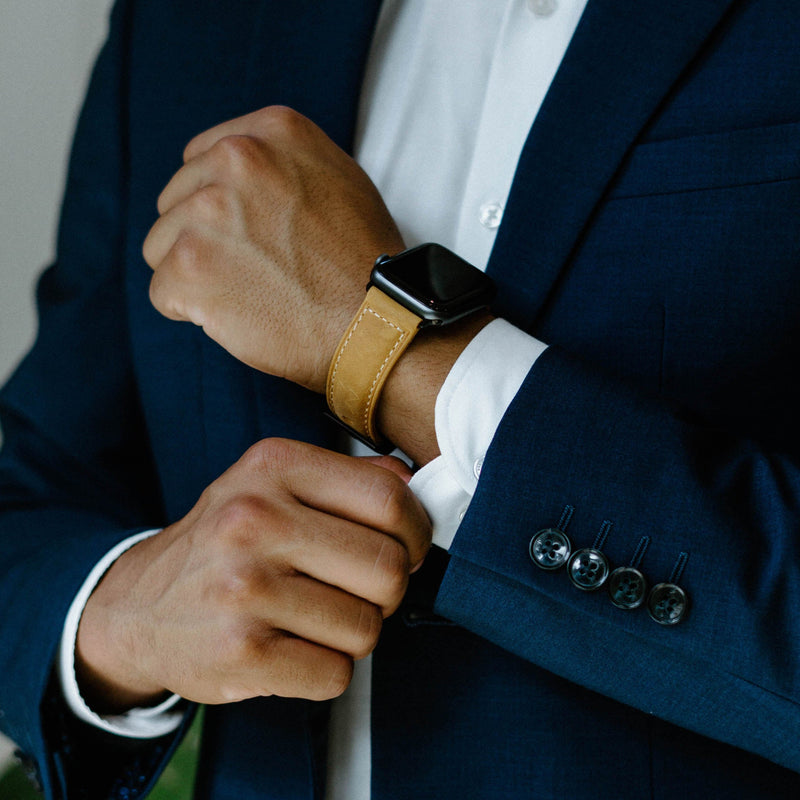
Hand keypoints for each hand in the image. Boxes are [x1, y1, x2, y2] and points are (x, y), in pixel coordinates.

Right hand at [76, 439, 430, 708]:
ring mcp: (243, 588)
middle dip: (387, 590)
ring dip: (353, 633)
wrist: (137, 608)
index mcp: (272, 466)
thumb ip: (345, 477)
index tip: (405, 547)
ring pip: (367, 628)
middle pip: (388, 568)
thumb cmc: (223, 542)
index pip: (388, 499)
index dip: (415, 531)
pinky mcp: (239, 653)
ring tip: (312, 617)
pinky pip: (335, 674)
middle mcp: (254, 520)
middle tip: (357, 590)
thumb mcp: (271, 484)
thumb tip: (410, 481)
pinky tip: (292, 648)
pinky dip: (326, 669)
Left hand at [142, 106, 404, 391]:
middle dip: (204, 240)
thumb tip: (231, 172)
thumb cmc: (366, 263)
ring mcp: (207, 211)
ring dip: (196, 276)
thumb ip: (283, 164)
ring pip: (161, 247)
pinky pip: (162, 292)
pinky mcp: (189, 265)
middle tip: (255, 272)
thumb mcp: (338, 180)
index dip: (220, 207)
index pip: (200, 160)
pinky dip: (192, 312)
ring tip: (249, 295)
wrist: (377, 323)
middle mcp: (235, 158)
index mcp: (272, 131)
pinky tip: (237, 317)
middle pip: (176, 203)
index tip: (249, 236)